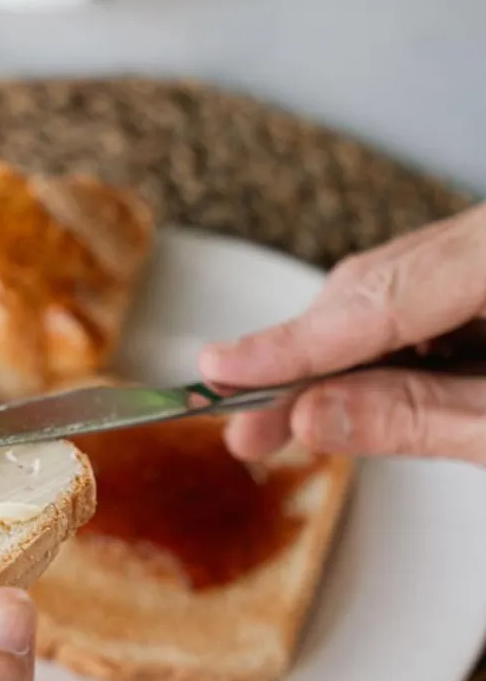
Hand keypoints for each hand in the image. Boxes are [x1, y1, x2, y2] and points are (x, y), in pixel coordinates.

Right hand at [199, 203, 485, 465]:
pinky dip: (380, 352)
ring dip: (338, 361)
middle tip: (249, 424)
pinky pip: (418, 302)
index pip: (380, 298)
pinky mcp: (478, 277)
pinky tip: (355, 393)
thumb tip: (314, 416)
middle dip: (306, 361)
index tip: (221, 370)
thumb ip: (417, 416)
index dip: (292, 342)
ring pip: (387, 293)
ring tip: (292, 421)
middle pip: (373, 288)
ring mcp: (479, 255)